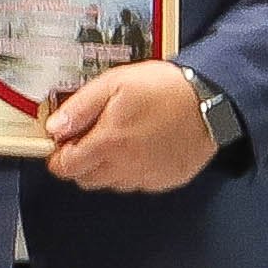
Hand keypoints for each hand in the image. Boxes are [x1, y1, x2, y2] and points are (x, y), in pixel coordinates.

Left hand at [40, 60, 216, 193]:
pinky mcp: (167, 181)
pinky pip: (137, 184)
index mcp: (108, 143)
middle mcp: (126, 167)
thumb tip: (54, 128)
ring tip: (120, 139)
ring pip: (111, 183)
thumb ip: (79, 108)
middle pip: (85, 179)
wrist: (213, 100)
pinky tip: (141, 148)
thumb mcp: (113, 84)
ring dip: (106, 167)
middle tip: (91, 137)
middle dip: (80, 161)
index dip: (58, 155)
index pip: (65, 168)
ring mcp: (148, 177)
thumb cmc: (164, 88)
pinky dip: (132, 171)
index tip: (63, 142)